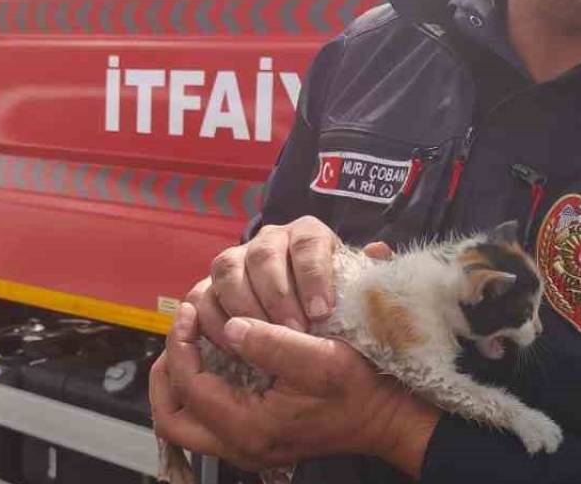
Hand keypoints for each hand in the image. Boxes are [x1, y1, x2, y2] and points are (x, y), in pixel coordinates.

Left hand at [150, 303, 439, 476]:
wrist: (386, 418)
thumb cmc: (359, 388)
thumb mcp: (322, 357)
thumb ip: (272, 343)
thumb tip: (229, 327)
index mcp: (252, 428)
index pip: (191, 387)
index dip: (183, 346)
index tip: (191, 312)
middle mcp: (243, 446)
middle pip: (173, 419)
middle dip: (167, 373)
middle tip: (179, 334)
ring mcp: (248, 448)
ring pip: (186, 424)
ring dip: (180, 383)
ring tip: (191, 345)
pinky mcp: (255, 441)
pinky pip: (206, 422)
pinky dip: (200, 391)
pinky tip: (214, 361)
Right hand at [188, 216, 392, 345]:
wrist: (305, 320)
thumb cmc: (336, 306)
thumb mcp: (358, 291)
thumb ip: (370, 275)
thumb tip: (379, 252)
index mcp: (307, 234)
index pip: (308, 242)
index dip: (313, 275)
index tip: (322, 311)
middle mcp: (269, 239)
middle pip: (264, 254)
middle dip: (278, 296)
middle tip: (294, 332)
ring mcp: (237, 259)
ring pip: (228, 269)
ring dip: (244, 306)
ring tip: (263, 341)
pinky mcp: (211, 285)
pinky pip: (201, 295)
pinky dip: (212, 320)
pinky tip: (233, 346)